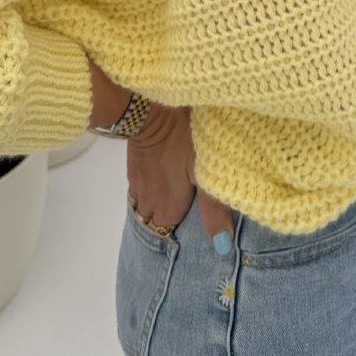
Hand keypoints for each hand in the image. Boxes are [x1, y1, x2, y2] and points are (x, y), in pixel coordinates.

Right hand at [126, 104, 234, 249]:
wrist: (151, 108)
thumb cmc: (183, 140)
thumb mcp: (205, 172)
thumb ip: (213, 209)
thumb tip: (222, 247)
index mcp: (166, 208)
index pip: (169, 233)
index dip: (182, 229)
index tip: (195, 218)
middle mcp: (148, 201)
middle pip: (156, 221)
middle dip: (169, 218)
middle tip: (188, 204)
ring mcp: (137, 183)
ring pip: (146, 205)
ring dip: (159, 202)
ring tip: (176, 191)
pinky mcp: (132, 166)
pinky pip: (141, 188)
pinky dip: (152, 186)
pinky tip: (164, 175)